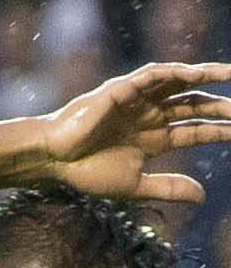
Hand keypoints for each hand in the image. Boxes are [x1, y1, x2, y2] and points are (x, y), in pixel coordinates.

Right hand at [32, 61, 230, 204]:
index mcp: (155, 138)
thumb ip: (168, 187)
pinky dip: (175, 71)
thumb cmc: (87, 172)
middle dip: (220, 105)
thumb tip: (202, 197)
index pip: (195, 130)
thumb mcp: (135, 185)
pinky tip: (194, 73)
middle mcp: (151, 116)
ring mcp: (140, 100)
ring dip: (206, 75)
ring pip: (180, 82)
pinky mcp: (124, 89)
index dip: (220, 130)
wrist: (54, 160)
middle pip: (194, 104)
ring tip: (229, 73)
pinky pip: (154, 74)